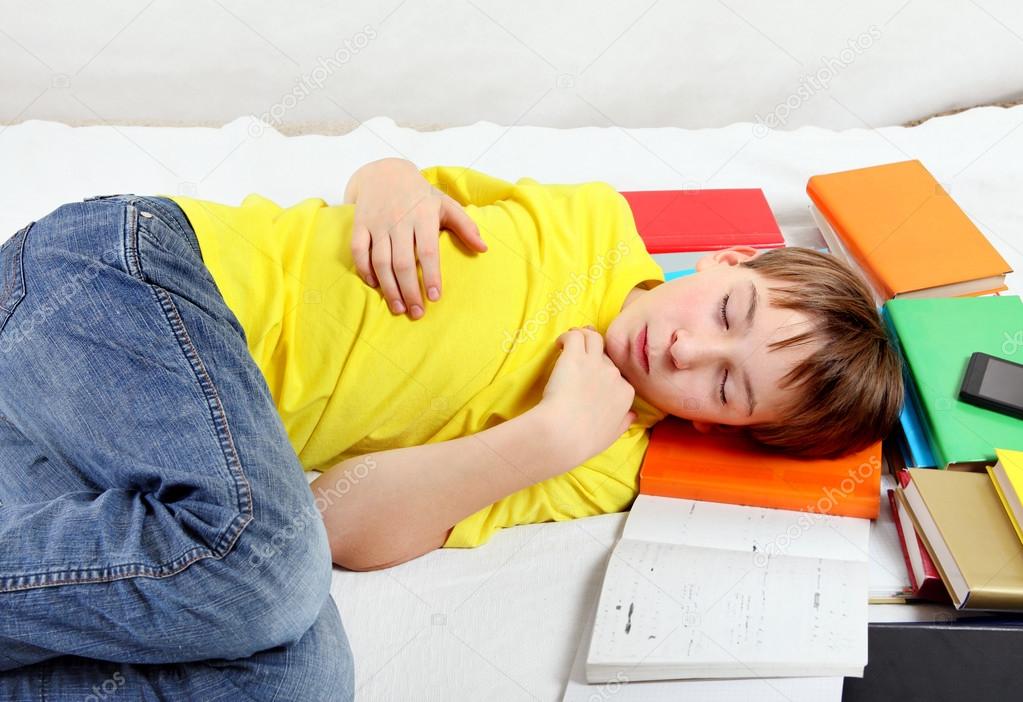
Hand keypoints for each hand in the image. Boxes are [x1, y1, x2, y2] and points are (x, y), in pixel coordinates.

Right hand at [347, 159, 487, 318]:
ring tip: (398, 308)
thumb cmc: (420, 195)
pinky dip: (364, 270)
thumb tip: (483, 248)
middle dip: (409, 290)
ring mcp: (377, 223)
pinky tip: (375, 286)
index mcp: (423, 216)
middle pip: (403, 262)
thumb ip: (465, 226)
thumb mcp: (445, 204)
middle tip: (417, 313)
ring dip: (388, 288)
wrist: (385, 172)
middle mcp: (399, 220)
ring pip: (380, 261)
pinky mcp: (360, 224)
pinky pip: (358, 251)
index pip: (427, 251)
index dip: (430, 275)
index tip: (434, 297)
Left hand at [538, 325, 636, 466]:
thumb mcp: (612, 435)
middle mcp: (613, 374)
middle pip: (605, 356)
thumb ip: (624, 422)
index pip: (618, 375)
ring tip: (570, 342)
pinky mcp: (574, 356)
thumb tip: (633, 415)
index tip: (592, 378)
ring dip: (583, 336)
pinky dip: (566, 336)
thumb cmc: (585, 440)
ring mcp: (594, 362)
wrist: (564, 433)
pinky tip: (559, 344)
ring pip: (593, 337)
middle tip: (579, 357)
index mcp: (625, 392)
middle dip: (592, 355)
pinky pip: (574, 336)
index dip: (604, 373)